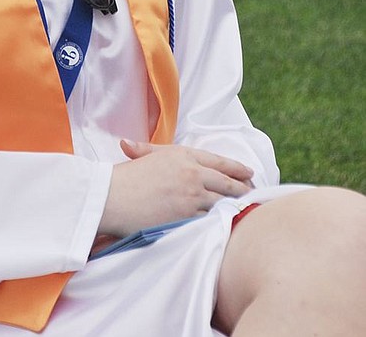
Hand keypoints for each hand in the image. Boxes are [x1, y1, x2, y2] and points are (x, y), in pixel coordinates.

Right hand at [98, 140, 253, 238]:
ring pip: (221, 201)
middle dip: (241, 188)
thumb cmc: (125, 177)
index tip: (248, 172)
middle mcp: (192, 171)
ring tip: (245, 209)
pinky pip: (211, 217)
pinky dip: (221, 219)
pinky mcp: (188, 214)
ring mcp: (192, 193)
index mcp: (182, 154)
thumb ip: (147, 150)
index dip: (236, 167)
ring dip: (234, 205)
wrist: (114, 196)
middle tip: (252, 192)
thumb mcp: (142, 156)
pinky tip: (229, 222)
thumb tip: (130, 144)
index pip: (218, 160)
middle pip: (226, 181)